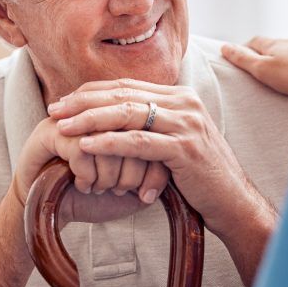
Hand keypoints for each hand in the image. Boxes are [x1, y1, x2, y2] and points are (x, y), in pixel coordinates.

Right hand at [10, 117, 168, 224]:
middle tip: (126, 191)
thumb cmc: (94, 200)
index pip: (151, 130)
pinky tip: (87, 188)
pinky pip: (81, 149)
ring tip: (105, 189)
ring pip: (108, 139)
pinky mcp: (49, 132)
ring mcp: (74, 119)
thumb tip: (177, 165)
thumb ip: (155, 173)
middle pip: (133, 130)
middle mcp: (99, 114)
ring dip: (109, 173)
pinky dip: (88, 174)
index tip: (149, 192)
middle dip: (133, 169)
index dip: (153, 164)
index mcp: (122, 122)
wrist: (48, 214)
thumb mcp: (133, 189)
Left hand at [47, 78, 270, 236]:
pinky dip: (109, 142)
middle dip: (84, 102)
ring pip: (128, 114)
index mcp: (181, 97)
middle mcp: (185, 103)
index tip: (65, 101)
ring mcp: (187, 124)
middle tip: (54, 110)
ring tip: (63, 127)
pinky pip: (139, 142)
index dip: (93, 92)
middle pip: (124, 95)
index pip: (128, 86)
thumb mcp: (175, 143)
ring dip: (90, 119)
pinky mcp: (185, 148)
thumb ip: (153, 127)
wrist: (232, 201)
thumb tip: (115, 121)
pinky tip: (87, 146)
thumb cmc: (200, 176)